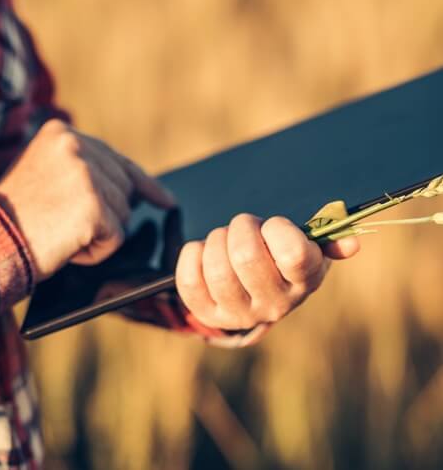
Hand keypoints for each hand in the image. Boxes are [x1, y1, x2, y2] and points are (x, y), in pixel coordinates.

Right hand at [0, 119, 174, 280]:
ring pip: (123, 214)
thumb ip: (86, 170)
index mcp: (62, 133)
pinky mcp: (93, 206)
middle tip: (70, 225)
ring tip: (60, 232)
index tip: (166, 201)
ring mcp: (86, 174)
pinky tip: (67, 245)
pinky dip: (96, 251)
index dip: (144, 184)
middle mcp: (76, 146)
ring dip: (98, 233)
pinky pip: (116, 236)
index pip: (117, 160)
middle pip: (124, 188)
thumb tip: (139, 190)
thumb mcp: (48, 176)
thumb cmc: (16, 217)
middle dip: (108, 215)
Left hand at [175, 214, 358, 334]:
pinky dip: (192, 254)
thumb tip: (352, 245)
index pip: (292, 253)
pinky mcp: (207, 314)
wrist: (256, 294)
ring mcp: (238, 314)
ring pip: (217, 268)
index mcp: (303, 282)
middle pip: (246, 256)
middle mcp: (273, 305)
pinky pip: (189, 278)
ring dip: (216, 240)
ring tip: (225, 239)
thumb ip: (328, 241)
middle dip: (241, 227)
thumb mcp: (310, 249)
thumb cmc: (283, 259)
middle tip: (243, 226)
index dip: (277, 228)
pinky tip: (204, 252)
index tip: (273, 226)